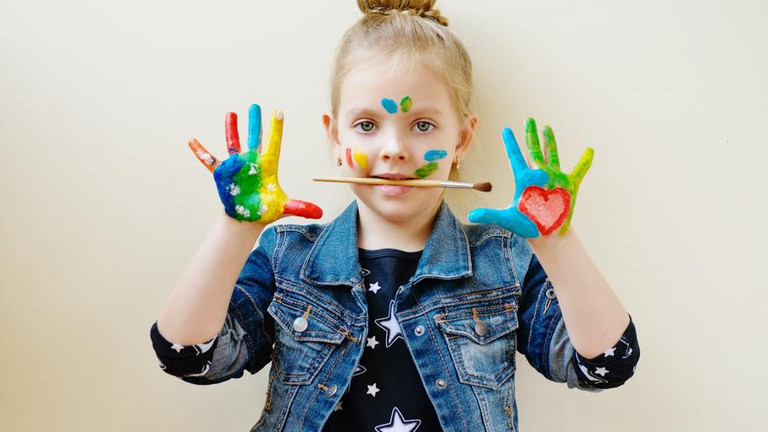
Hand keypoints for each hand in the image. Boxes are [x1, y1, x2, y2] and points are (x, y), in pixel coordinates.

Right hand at [188, 104, 322, 222]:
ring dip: (232, 129)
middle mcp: (252, 162)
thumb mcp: (284, 208)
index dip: (275, 128)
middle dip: (255, 122)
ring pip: (233, 143)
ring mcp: (236, 166)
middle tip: (255, 105)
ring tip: (232, 114)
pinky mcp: (222, 174)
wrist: (248, 218)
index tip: (278, 111)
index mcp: (268, 166)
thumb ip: (300, 207)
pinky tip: (192, 141)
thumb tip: (320, 213)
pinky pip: (210, 161)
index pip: (273, 144)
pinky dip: (201, 152)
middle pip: (254, 138)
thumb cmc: (266, 210)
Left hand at [468, 118, 592, 237]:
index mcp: (524, 181)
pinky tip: (589, 150)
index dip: (511, 144)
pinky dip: (585, 161)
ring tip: (547, 127)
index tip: (506, 129)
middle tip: (528, 120)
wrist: (547, 236)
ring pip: (552, 156)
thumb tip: (470, 216)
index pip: (516, 158)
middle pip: (533, 151)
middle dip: (531, 136)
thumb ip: (490, 215)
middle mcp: (539, 176)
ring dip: (550, 142)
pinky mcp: (569, 186)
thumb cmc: (528, 226)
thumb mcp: (508, 219)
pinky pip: (579, 171)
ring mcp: (555, 179)